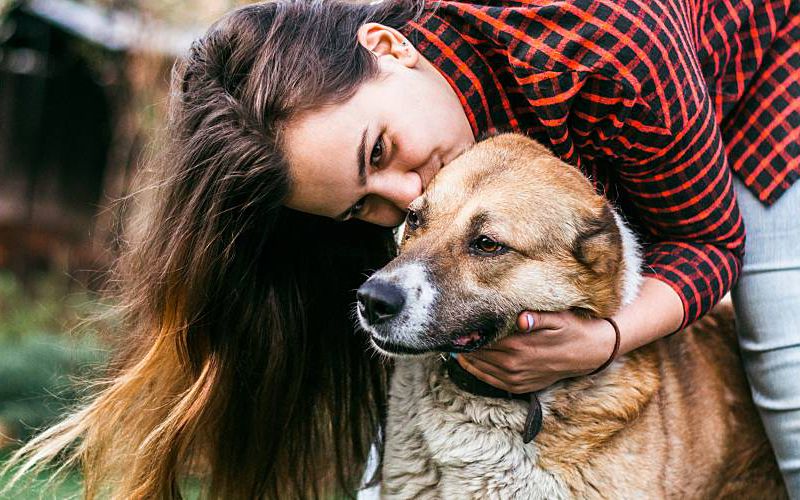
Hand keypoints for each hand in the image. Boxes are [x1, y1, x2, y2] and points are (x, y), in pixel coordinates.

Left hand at [455, 310, 617, 392]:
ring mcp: (517, 378)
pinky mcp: (520, 385)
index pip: (483, 340)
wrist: (588, 353)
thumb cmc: (571, 329)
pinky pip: (491, 381)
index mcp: (519, 346)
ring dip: (466, 358)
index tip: (453, 324)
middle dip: (463, 344)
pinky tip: (467, 362)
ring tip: (453, 346)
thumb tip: (521, 318)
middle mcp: (515, 365)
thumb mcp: (557, 318)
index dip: (468, 333)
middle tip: (447, 333)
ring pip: (481, 368)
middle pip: (479, 354)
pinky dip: (477, 371)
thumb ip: (536, 317)